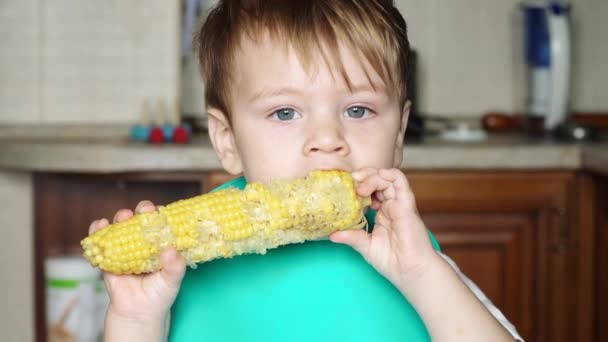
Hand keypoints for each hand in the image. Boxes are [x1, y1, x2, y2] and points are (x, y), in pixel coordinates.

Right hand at [88, 200, 185, 322]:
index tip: (162, 211)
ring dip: (121, 217)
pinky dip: (98, 231)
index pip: (163, 223)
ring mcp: (125, 247)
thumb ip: (174, 266)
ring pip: (122, 226)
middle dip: (143, 210)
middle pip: (142, 219)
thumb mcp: (172, 280)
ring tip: (124, 217)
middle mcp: (144, 241)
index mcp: (162, 244)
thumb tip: (170, 250)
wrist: (138, 313)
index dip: (163, 214)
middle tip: (145, 210)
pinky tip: (100, 225)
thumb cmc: (160, 294)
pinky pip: (101, 241)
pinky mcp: (108, 256)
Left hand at [330, 168, 439, 288]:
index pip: (370, 191)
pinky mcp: (407, 205)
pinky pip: (401, 182)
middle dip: (364, 176)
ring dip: (372, 176)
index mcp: (382, 213)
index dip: (358, 186)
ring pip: (387, 178)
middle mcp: (391, 206)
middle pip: (378, 180)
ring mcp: (399, 204)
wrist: (410, 271)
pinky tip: (378, 176)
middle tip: (352, 181)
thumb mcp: (365, 246)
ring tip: (360, 187)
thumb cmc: (392, 261)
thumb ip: (351, 237)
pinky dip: (390, 174)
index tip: (345, 189)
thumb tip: (331, 234)